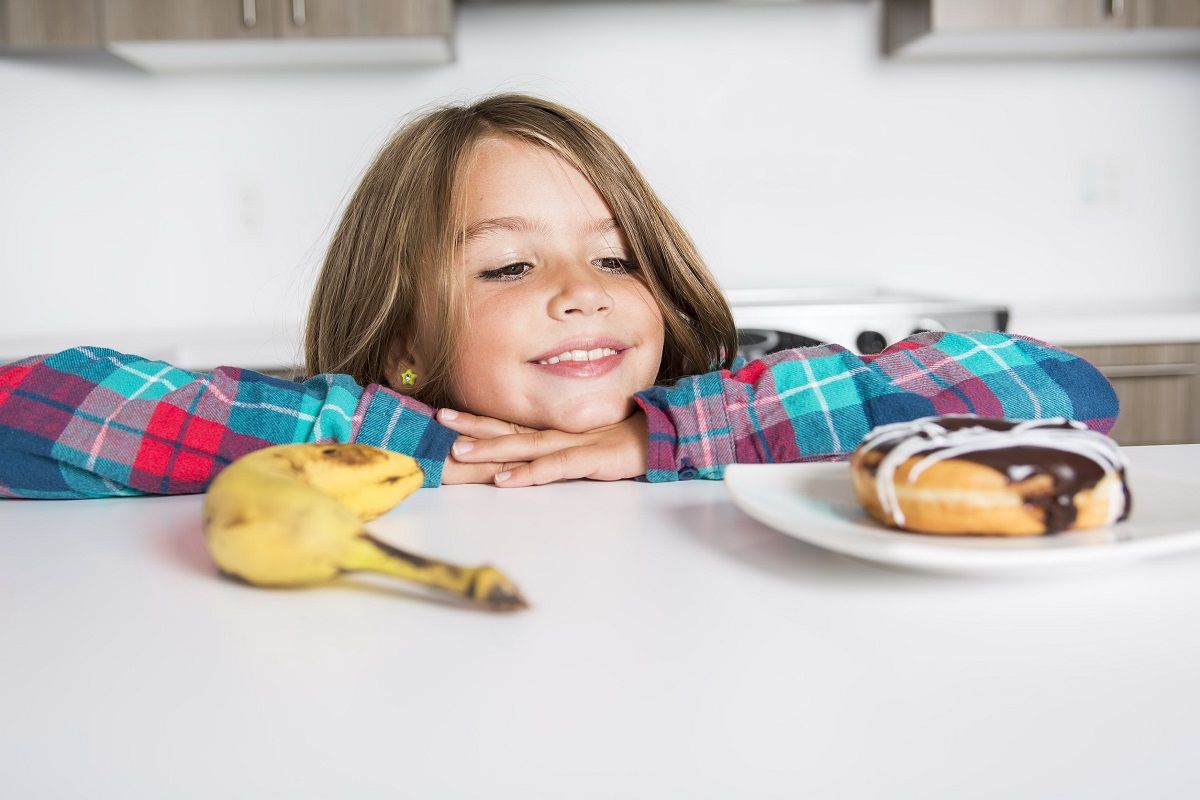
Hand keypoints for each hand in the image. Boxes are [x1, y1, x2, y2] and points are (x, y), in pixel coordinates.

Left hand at [435, 408, 648, 487]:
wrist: (666, 438)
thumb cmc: (627, 444)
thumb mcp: (586, 447)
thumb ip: (560, 451)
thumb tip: (531, 460)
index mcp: (555, 432)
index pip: (510, 423)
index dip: (478, 419)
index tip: (446, 415)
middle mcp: (558, 435)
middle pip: (508, 428)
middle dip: (472, 425)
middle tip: (439, 420)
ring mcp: (573, 445)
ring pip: (524, 446)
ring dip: (490, 448)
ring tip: (459, 452)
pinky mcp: (590, 460)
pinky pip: (553, 468)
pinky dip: (527, 473)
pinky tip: (505, 480)